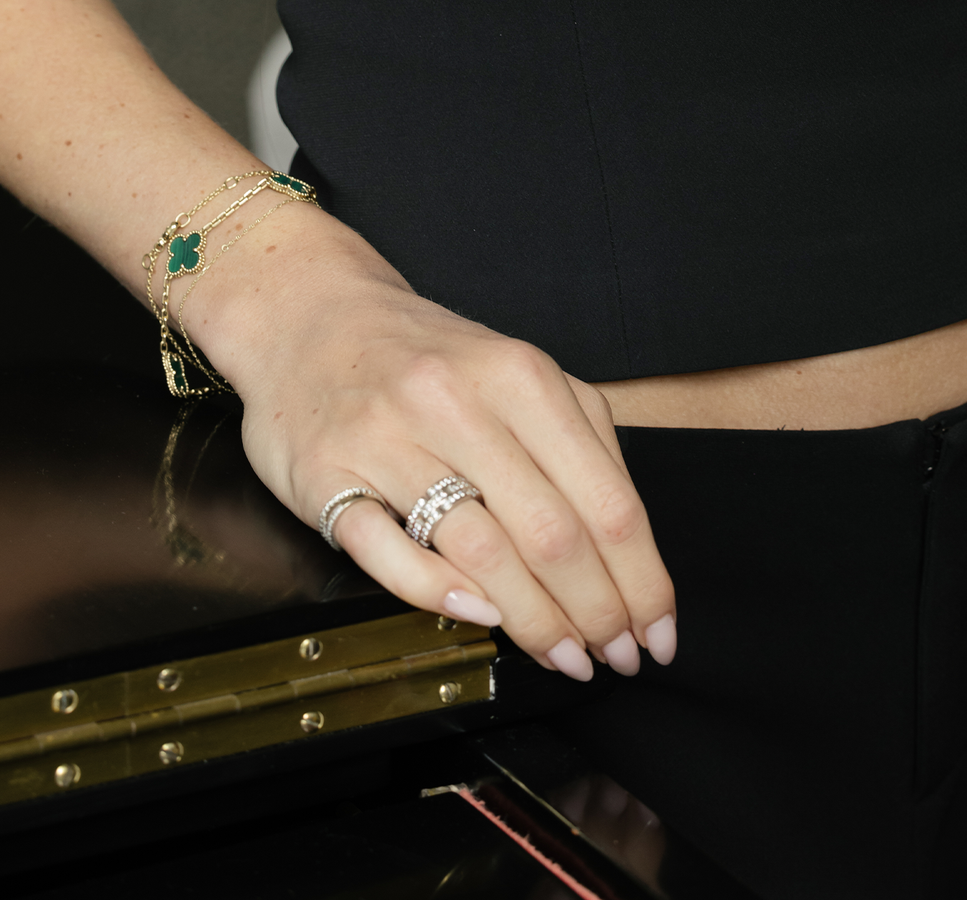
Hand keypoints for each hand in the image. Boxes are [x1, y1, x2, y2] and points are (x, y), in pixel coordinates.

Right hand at [190, 204, 676, 680]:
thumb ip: (576, 442)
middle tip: (615, 657)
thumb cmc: (425, 356)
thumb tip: (627, 552)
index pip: (607, 499)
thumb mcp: (515, 371)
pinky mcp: (325, 475)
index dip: (642, 581)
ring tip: (562, 655)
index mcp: (519, 375)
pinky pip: (390, 556)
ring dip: (535, 621)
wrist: (309, 309)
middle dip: (597, 613)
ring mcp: (386, 438)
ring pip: (482, 553)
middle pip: (552, 534)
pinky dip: (443, 597)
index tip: (657, 631)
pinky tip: (481, 616)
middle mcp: (455, 401)